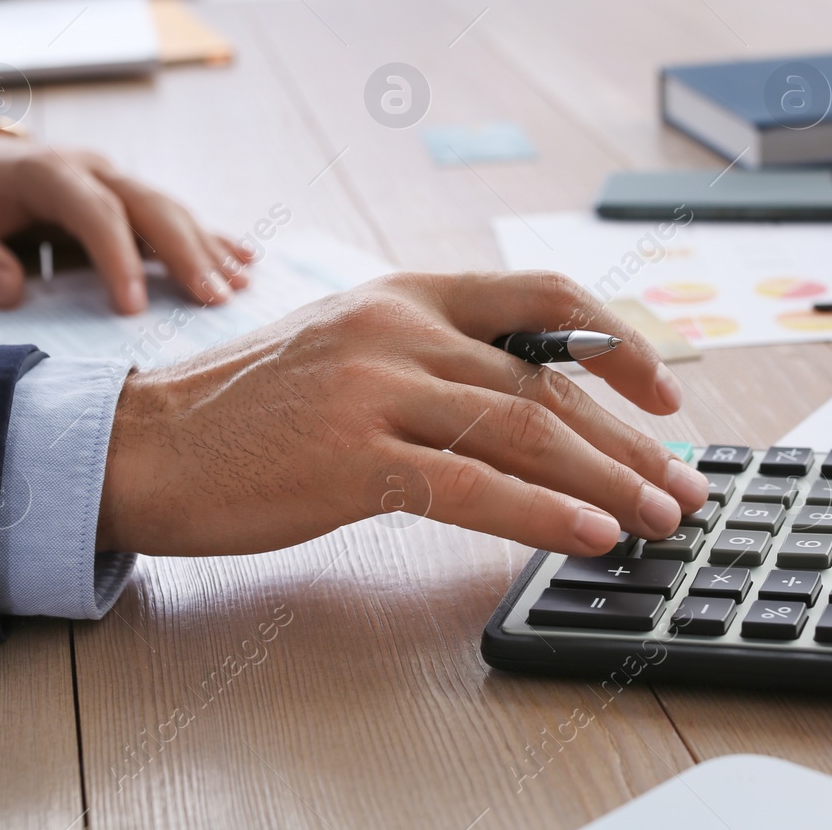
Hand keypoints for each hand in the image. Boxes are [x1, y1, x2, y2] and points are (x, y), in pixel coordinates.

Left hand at [0, 129, 252, 312]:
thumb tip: (9, 292)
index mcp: (47, 171)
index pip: (94, 211)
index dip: (118, 256)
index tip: (134, 308)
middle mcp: (93, 169)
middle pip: (150, 205)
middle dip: (186, 252)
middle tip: (214, 299)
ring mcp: (117, 179)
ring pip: (172, 209)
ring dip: (207, 248)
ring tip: (237, 287)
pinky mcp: (129, 196)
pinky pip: (177, 214)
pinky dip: (212, 237)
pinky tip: (245, 259)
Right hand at [97, 271, 708, 557]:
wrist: (146, 445)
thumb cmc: (252, 409)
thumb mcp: (351, 347)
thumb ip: (436, 358)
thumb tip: (533, 403)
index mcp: (407, 294)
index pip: (544, 300)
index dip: (619, 341)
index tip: (665, 392)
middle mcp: (400, 329)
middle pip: (549, 381)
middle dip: (632, 439)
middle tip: (686, 482)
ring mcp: (375, 389)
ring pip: (525, 432)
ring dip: (609, 481)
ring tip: (660, 517)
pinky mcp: (352, 457)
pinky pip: (473, 487)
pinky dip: (543, 515)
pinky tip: (590, 536)